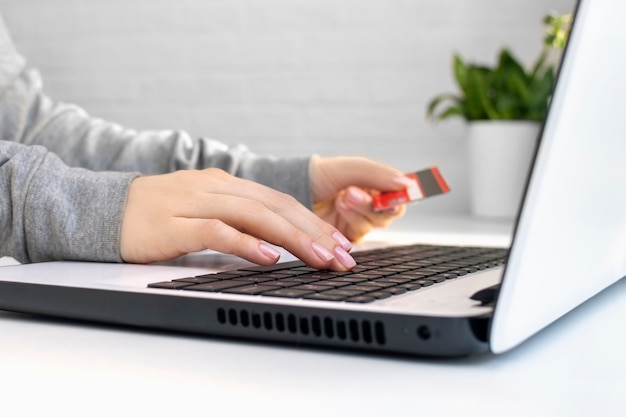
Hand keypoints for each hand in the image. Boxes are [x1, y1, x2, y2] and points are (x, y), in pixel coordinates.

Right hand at [120, 168, 355, 270]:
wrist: (103, 210)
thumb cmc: (157, 217)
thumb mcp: (203, 211)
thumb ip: (237, 221)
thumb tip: (277, 242)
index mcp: (226, 184)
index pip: (280, 201)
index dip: (314, 222)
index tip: (340, 245)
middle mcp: (216, 187)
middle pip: (276, 206)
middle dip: (315, 232)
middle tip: (344, 256)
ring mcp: (195, 202)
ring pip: (256, 216)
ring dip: (294, 238)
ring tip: (322, 258)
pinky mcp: (174, 224)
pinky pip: (217, 231)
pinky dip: (247, 244)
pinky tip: (270, 257)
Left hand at [311, 156, 409, 241]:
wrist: (292, 189)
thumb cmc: (320, 175)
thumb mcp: (349, 168)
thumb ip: (377, 174)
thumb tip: (407, 182)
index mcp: (375, 185)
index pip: (400, 193)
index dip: (404, 194)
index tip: (400, 191)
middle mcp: (370, 204)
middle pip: (388, 212)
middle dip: (370, 203)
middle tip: (351, 192)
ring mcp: (358, 222)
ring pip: (372, 224)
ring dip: (357, 212)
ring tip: (340, 199)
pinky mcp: (346, 239)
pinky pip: (357, 237)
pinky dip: (349, 224)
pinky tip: (338, 212)